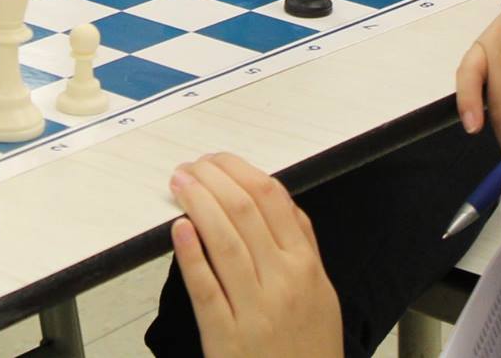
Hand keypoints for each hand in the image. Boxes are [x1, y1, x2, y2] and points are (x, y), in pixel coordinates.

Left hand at [169, 154, 343, 357]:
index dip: (239, 170)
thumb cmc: (308, 347)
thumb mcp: (321, 292)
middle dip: (212, 179)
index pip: (272, 198)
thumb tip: (280, 201)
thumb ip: (303, 245)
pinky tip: (179, 230)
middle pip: (244, 211)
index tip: (217, 161)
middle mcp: (283, 282)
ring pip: (224, 241)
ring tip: (180, 184)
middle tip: (190, 167)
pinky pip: (205, 289)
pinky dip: (191, 255)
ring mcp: (255, 310)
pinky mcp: (226, 336)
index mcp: (306, 266)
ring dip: (197, 204)